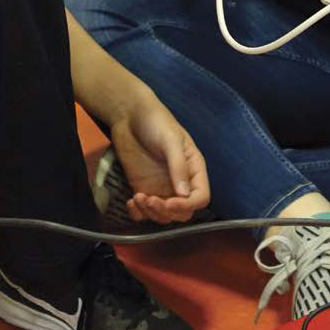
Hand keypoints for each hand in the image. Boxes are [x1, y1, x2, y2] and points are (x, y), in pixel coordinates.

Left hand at [107, 94, 209, 224]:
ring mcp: (161, 187)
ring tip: (137, 198)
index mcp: (194, 170)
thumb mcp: (170, 140)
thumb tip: (184, 194)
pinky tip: (131, 202)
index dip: (187, 205)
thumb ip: (178, 166)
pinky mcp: (143, 188)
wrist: (129, 114)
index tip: (169, 203)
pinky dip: (138, 213)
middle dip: (166, 211)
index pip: (200, 198)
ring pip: (163, 215)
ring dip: (151, 213)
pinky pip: (144, 211)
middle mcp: (180, 182)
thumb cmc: (156, 121)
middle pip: (182, 212)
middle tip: (149, 200)